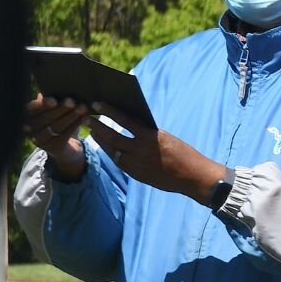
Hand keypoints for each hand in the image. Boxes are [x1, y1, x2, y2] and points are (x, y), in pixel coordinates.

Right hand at [23, 94, 91, 179]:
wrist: (66, 149)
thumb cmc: (59, 121)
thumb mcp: (53, 109)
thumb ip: (50, 98)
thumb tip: (51, 83)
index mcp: (27, 116)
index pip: (30, 109)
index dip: (41, 105)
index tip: (53, 99)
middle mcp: (30, 129)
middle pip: (45, 118)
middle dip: (60, 109)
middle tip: (72, 100)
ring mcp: (40, 141)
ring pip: (56, 126)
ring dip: (70, 116)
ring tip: (82, 107)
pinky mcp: (53, 149)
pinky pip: (65, 135)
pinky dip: (76, 125)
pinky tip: (86, 118)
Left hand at [87, 103, 226, 204]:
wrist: (194, 177)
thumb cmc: (184, 153)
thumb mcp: (166, 138)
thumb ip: (147, 134)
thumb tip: (130, 126)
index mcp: (151, 137)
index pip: (124, 120)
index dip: (109, 111)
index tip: (97, 104)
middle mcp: (141, 150)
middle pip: (112, 137)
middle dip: (97, 127)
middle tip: (86, 119)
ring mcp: (137, 164)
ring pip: (112, 151)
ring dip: (101, 141)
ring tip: (93, 132)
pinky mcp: (137, 175)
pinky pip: (119, 162)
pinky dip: (111, 153)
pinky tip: (106, 148)